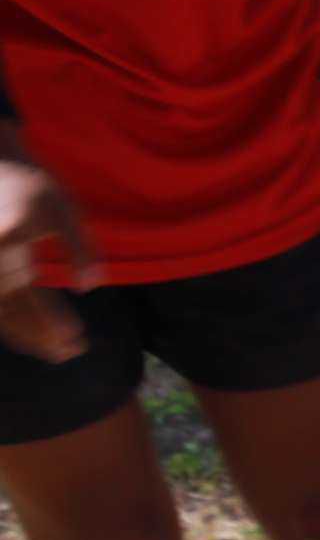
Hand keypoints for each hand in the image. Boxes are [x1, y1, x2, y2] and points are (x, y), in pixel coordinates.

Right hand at [0, 145, 98, 364]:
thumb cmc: (32, 187)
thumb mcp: (63, 210)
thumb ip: (79, 248)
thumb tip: (91, 287)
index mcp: (9, 248)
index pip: (31, 300)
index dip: (52, 325)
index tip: (77, 340)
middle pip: (12, 316)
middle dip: (41, 339)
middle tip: (72, 352)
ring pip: (1, 317)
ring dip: (27, 336)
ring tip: (57, 350)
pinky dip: (14, 323)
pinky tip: (33, 332)